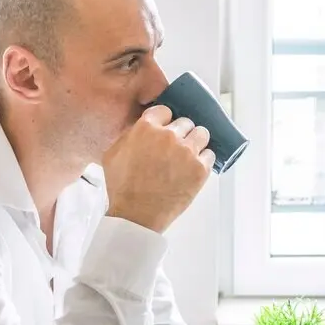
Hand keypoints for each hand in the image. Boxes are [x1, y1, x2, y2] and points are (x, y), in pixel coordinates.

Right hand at [103, 105, 213, 232]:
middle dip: (181, 132)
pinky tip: (194, 168)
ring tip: (190, 153)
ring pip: (202, 133)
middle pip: (185, 122)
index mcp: (146, 128)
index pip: (165, 111)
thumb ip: (129, 134)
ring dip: (197, 141)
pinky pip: (210, 155)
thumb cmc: (122, 186)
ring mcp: (187, 151)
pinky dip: (204, 160)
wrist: (137, 214)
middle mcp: (170, 135)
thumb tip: (140, 127)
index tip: (165, 130)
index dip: (165, 121)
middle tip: (176, 147)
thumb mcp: (113, 153)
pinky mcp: (201, 168)